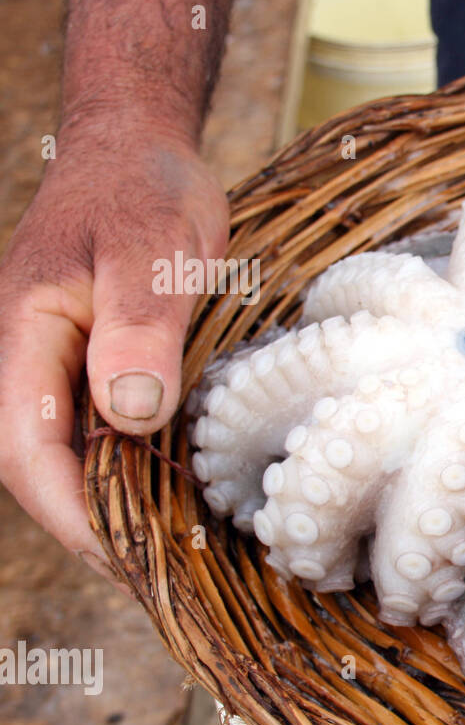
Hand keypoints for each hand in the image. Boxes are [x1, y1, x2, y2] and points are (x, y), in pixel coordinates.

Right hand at [0, 110, 227, 574]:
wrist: (141, 147)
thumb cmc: (142, 187)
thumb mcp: (148, 248)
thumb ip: (136, 327)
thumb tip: (129, 416)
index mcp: (25, 336)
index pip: (26, 450)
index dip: (70, 514)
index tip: (125, 559)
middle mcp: (35, 360)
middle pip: (45, 466)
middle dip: (94, 527)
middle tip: (160, 578)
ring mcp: (65, 364)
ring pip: (76, 454)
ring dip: (116, 505)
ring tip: (174, 554)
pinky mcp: (101, 362)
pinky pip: (106, 430)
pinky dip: (136, 469)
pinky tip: (179, 495)